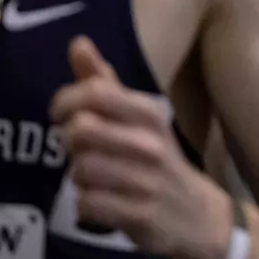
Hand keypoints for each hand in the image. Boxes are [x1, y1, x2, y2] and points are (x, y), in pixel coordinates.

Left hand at [51, 37, 228, 258]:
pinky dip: (86, 205)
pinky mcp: (140, 215)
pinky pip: (87, 205)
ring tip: (94, 176)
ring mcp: (147, 181)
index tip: (61, 114)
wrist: (196, 214)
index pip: (95, 93)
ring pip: (80, 170)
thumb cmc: (158, 158)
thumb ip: (104, 83)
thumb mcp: (139, 117)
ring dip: (78, 175)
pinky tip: (101, 201)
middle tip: (80, 148)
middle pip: (80, 131)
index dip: (65, 102)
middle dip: (69, 142)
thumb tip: (78, 43)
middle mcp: (151, 143)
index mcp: (150, 113)